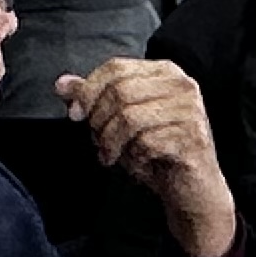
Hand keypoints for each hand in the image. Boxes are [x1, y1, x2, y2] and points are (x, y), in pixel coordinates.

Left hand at [62, 58, 238, 256]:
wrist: (190, 189)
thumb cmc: (155, 151)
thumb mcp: (119, 121)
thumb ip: (93, 99)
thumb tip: (62, 84)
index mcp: (164, 72)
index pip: (116, 67)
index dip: (88, 91)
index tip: (75, 115)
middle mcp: (181, 85)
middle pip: (120, 92)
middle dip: (99, 121)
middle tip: (98, 143)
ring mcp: (190, 110)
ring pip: (130, 117)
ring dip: (111, 142)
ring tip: (111, 155)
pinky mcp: (193, 137)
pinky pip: (147, 142)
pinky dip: (134, 158)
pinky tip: (138, 164)